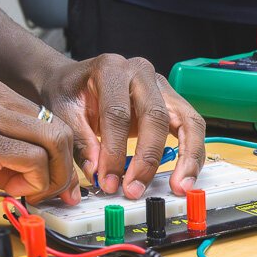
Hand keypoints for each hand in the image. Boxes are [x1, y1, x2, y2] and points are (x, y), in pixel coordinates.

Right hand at [0, 79, 82, 204]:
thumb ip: (2, 158)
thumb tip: (34, 179)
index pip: (47, 121)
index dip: (55, 157)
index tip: (50, 183)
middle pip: (58, 128)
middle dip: (62, 167)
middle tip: (50, 193)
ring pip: (54, 140)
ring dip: (51, 176)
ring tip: (28, 193)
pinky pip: (30, 159)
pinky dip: (34, 182)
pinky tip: (12, 191)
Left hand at [39, 54, 205, 199]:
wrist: (76, 79)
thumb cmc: (70, 92)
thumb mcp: (64, 111)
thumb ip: (80, 141)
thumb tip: (98, 171)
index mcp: (110, 68)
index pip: (117, 113)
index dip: (113, 150)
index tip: (107, 179)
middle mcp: (140, 71)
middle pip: (155, 116)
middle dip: (147, 158)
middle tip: (134, 188)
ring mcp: (160, 85)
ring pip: (186, 120)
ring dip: (186, 157)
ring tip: (179, 187)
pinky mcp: (172, 101)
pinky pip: (191, 127)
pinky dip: (192, 153)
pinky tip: (186, 176)